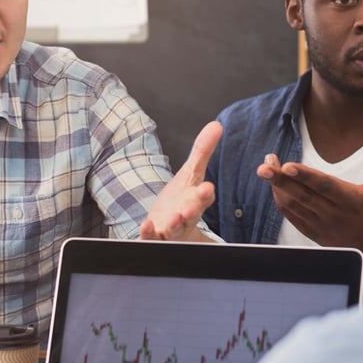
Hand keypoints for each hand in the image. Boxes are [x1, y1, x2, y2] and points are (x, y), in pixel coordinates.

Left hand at [140, 121, 221, 241]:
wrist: (168, 228)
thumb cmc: (182, 200)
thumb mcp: (191, 173)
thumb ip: (202, 151)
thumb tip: (216, 125)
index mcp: (196, 200)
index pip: (204, 196)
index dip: (205, 194)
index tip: (206, 189)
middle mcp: (186, 216)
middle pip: (192, 214)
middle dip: (192, 210)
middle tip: (191, 207)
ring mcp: (171, 229)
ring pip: (175, 229)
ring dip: (175, 224)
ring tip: (175, 218)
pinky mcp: (156, 237)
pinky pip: (152, 238)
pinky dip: (149, 233)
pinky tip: (146, 226)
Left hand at [256, 143, 362, 248]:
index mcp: (349, 200)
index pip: (324, 186)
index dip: (304, 176)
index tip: (286, 165)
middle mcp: (332, 214)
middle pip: (301, 195)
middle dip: (280, 179)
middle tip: (264, 164)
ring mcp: (320, 225)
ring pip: (292, 206)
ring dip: (277, 187)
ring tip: (268, 167)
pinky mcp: (312, 232)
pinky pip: (291, 216)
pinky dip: (280, 200)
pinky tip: (275, 184)